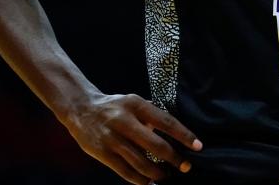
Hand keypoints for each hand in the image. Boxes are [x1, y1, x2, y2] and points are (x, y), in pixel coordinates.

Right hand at [63, 92, 201, 184]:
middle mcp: (124, 121)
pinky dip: (140, 180)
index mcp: (136, 105)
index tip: (198, 146)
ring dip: (158, 173)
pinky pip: (125, 171)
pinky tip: (149, 182)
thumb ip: (152, 114)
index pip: (166, 121)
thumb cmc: (115, 107)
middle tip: (185, 167)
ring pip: (141, 162)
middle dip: (174, 159)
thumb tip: (177, 130)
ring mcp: (112, 138)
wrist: (81, 109)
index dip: (184, 135)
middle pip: (155, 145)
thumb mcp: (134, 102)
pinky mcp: (102, 153)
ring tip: (167, 176)